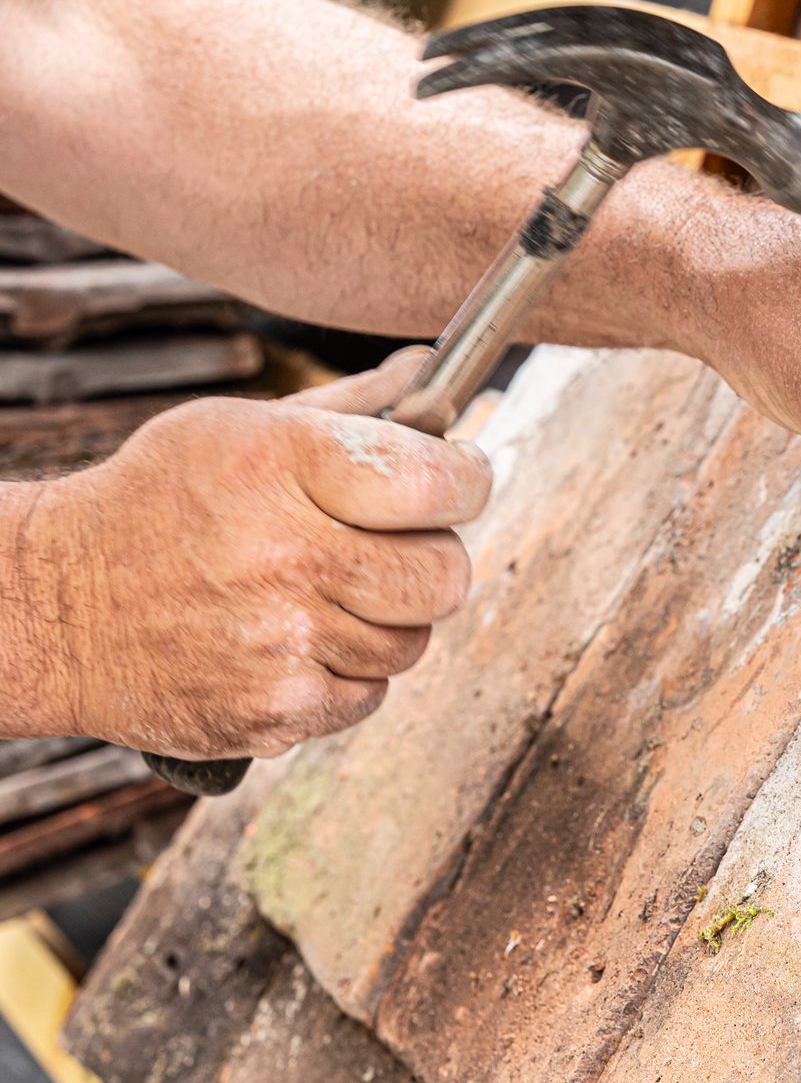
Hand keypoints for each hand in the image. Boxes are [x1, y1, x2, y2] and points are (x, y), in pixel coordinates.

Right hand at [10, 349, 491, 759]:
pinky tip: (298, 639)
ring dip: (388, 618)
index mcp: (281, 466)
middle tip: (392, 546)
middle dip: (432, 557)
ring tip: (325, 592)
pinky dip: (349, 671)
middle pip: (445, 573)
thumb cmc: (159, 503)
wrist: (50, 608)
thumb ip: (349, 406)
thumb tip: (432, 372)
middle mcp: (285, 555)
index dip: (467, 481)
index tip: (458, 480)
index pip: (439, 483)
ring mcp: (281, 640)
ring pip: (414, 639)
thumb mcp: (239, 429)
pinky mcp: (274, 710)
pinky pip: (371, 694)